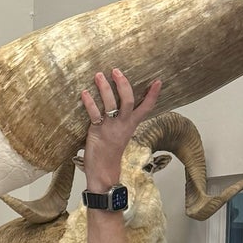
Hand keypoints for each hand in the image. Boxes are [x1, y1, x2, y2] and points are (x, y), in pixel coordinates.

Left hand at [80, 68, 161, 189]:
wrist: (103, 171)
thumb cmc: (110, 151)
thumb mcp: (120, 133)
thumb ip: (121, 119)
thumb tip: (116, 103)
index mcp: (131, 124)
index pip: (146, 108)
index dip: (153, 94)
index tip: (158, 81)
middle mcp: (123, 124)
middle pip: (128, 100)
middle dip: (123, 84)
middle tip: (116, 70)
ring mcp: (111, 127)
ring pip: (111, 104)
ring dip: (104, 88)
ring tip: (98, 75)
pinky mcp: (98, 131)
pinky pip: (94, 114)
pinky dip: (89, 103)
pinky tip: (84, 93)